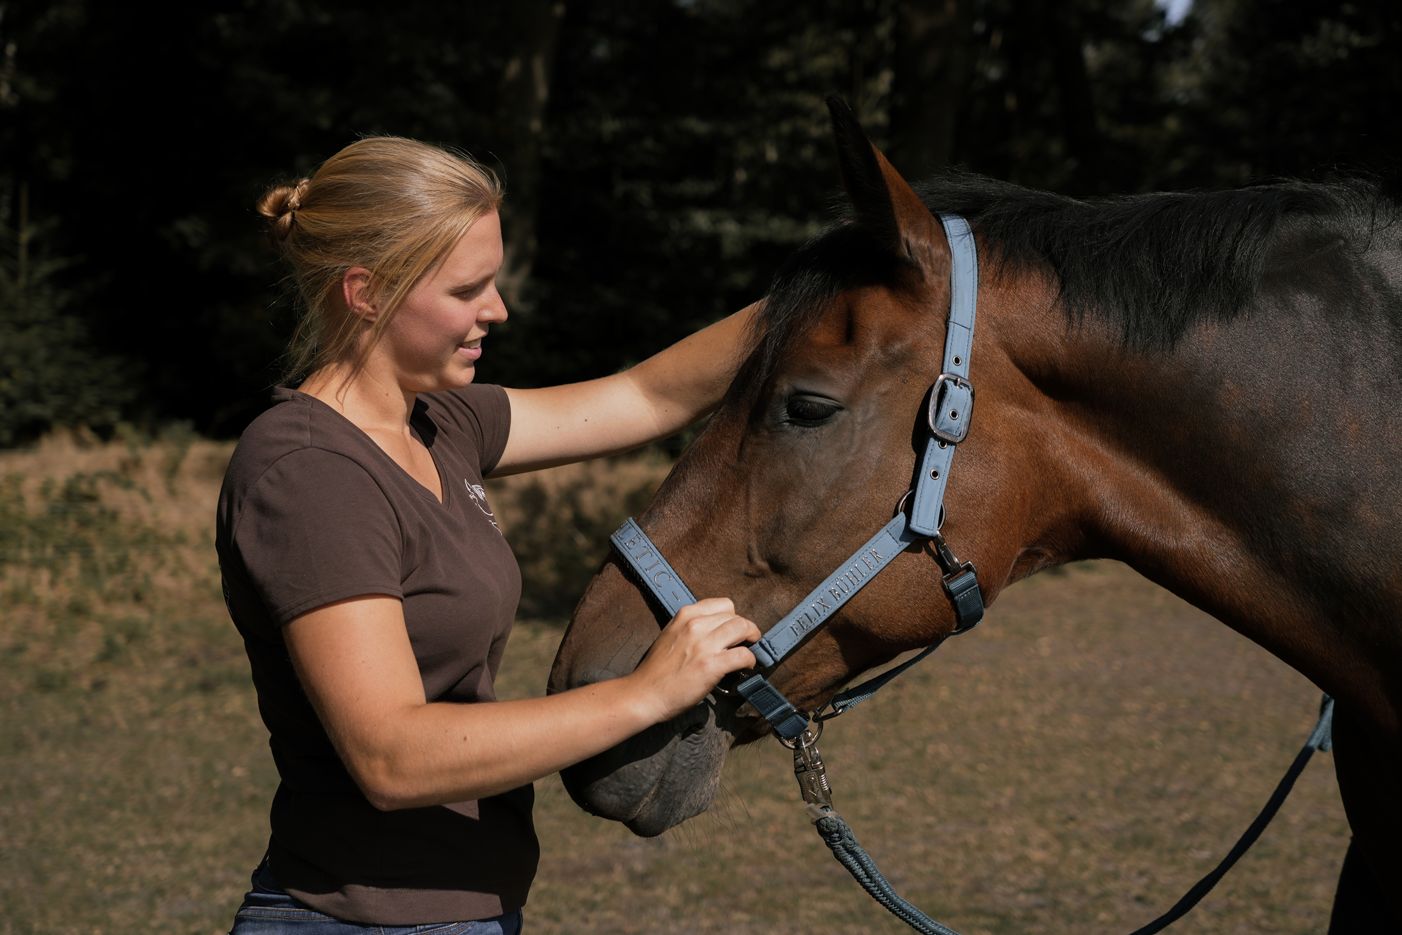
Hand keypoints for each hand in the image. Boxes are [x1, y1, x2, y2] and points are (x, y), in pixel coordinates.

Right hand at [626, 598, 760, 723]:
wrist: (644, 693)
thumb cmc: (656, 669)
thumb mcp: (670, 634)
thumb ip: (690, 627)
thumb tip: (714, 629)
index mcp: (686, 615)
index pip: (723, 604)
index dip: (733, 617)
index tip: (733, 629)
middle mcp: (695, 625)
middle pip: (736, 616)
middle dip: (746, 628)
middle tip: (746, 641)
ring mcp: (704, 645)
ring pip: (743, 628)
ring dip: (752, 639)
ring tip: (749, 650)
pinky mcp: (711, 665)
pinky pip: (743, 654)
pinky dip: (750, 660)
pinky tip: (746, 666)